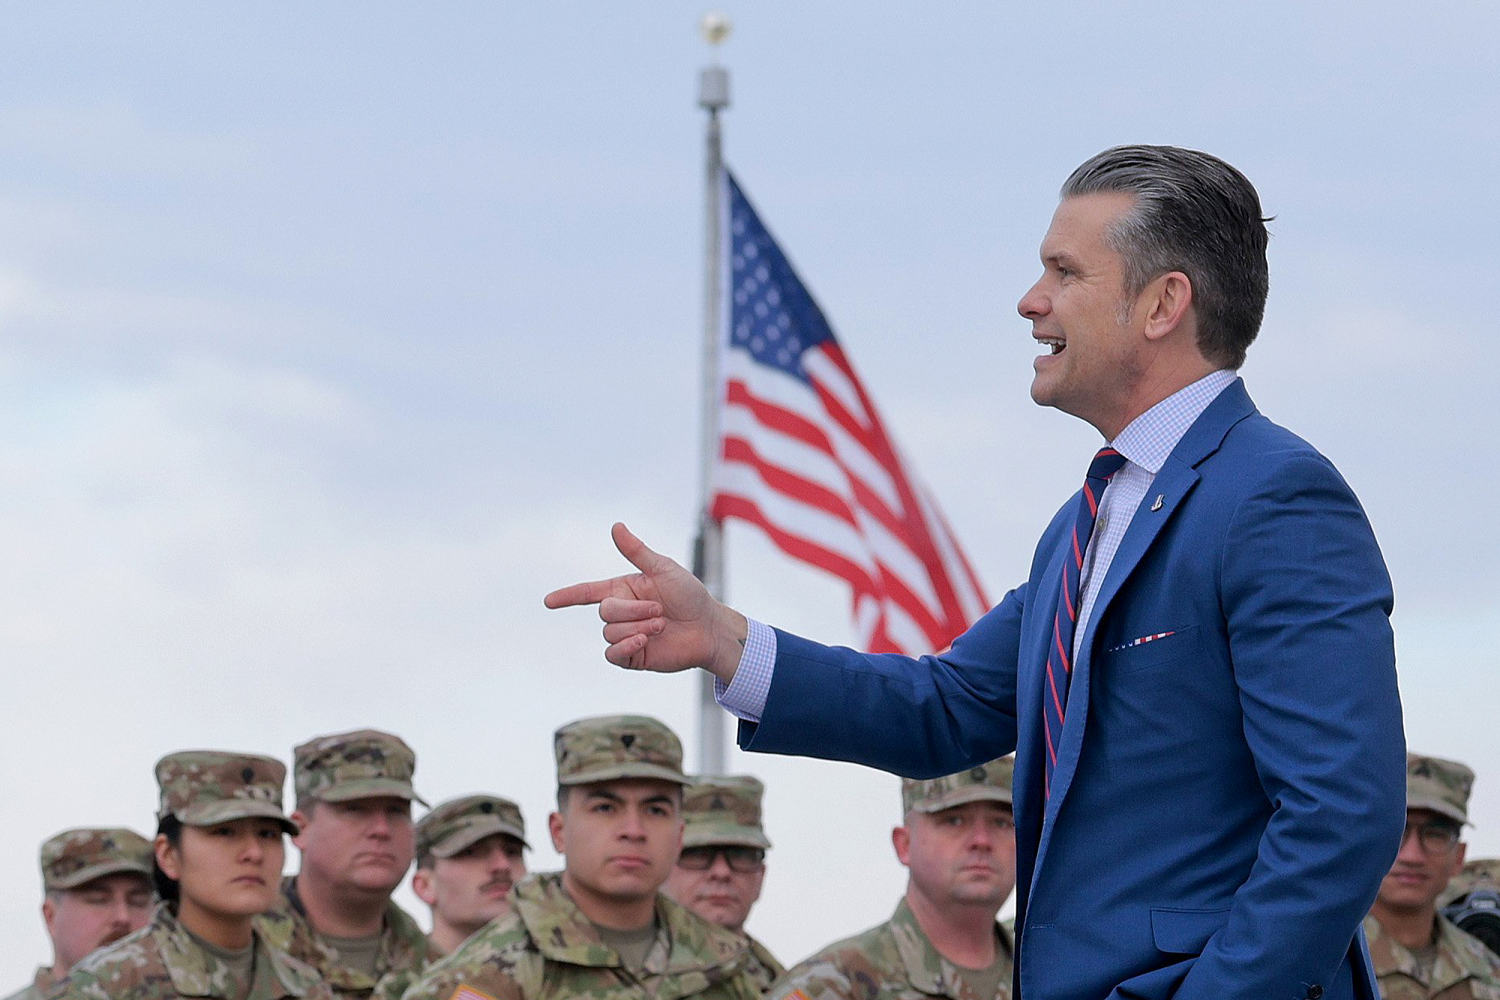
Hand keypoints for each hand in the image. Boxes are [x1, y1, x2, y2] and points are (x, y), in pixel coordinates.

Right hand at [544, 523, 747, 682]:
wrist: (708, 627)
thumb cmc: (690, 595)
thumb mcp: (663, 568)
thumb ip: (637, 551)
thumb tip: (616, 527)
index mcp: (624, 589)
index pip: (588, 592)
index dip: (568, 596)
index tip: (548, 601)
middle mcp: (622, 613)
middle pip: (604, 612)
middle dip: (632, 611)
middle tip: (659, 610)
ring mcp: (626, 635)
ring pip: (609, 632)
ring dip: (637, 628)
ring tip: (661, 626)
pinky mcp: (633, 656)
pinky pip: (613, 654)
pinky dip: (625, 647)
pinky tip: (643, 642)